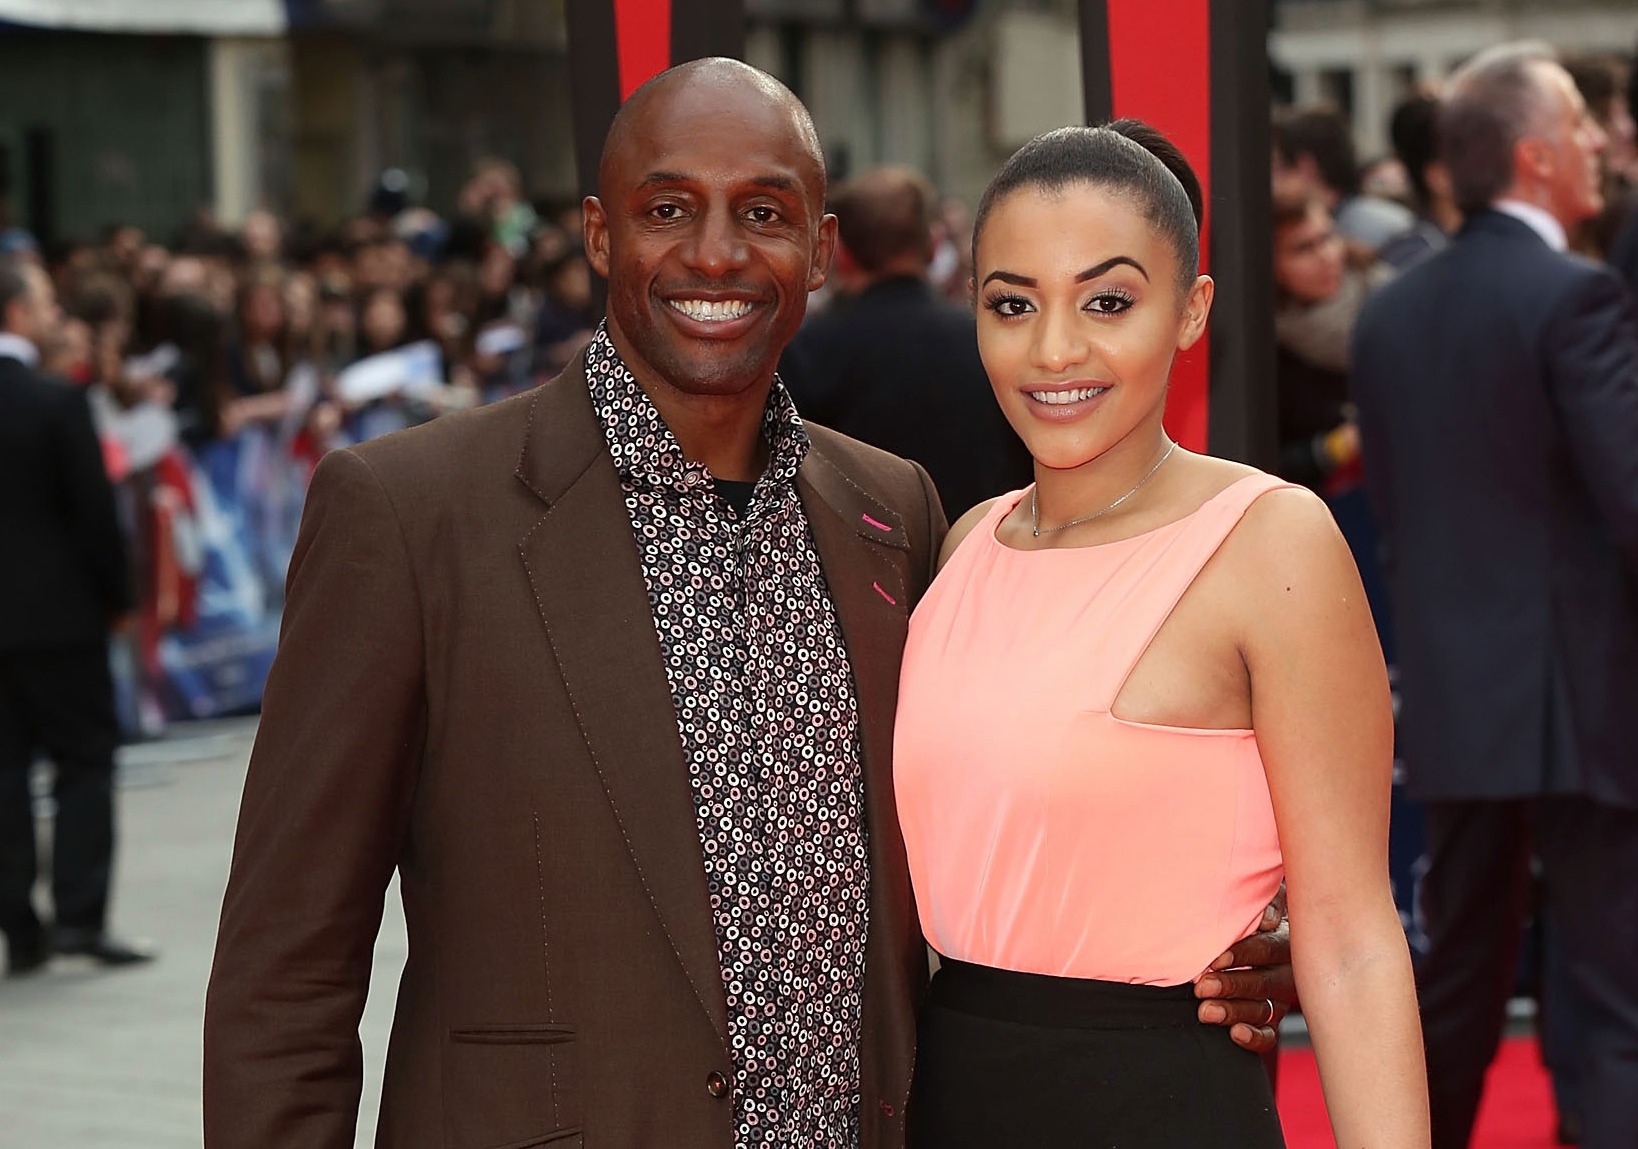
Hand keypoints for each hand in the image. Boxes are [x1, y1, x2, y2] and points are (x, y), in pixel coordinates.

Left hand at [1194, 894, 1295, 1052]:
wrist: (1266, 928)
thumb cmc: (1257, 911)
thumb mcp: (1266, 898)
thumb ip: (1269, 903)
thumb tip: (1269, 919)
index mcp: (1288, 941)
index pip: (1267, 949)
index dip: (1242, 955)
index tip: (1214, 961)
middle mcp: (1289, 973)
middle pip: (1263, 983)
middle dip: (1231, 985)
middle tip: (1202, 987)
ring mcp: (1281, 998)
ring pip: (1262, 1010)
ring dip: (1234, 1011)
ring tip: (1206, 1011)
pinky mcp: (1272, 1018)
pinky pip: (1269, 1035)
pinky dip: (1254, 1038)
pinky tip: (1235, 1034)